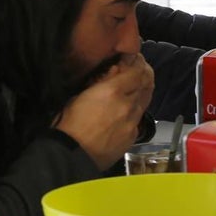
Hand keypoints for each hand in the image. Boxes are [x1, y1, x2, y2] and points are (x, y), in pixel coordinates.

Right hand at [56, 53, 154, 169]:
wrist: (71, 156)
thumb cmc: (69, 123)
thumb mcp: (81, 94)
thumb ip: (102, 82)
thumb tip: (115, 72)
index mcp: (113, 91)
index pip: (137, 71)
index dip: (138, 63)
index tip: (136, 59)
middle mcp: (128, 105)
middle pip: (146, 84)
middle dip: (144, 74)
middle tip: (139, 70)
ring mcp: (133, 122)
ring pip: (144, 101)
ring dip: (141, 92)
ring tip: (135, 88)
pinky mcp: (133, 137)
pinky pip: (138, 119)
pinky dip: (135, 111)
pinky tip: (128, 111)